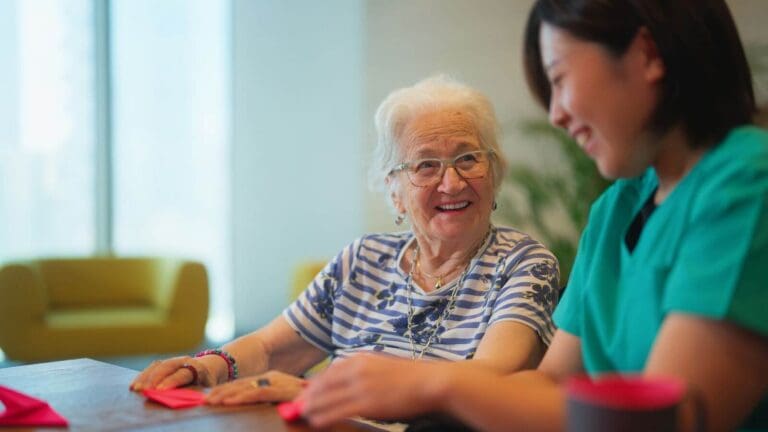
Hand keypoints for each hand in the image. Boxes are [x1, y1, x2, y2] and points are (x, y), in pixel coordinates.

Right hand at [129, 356, 218, 390]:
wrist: (207, 369)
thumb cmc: (205, 384)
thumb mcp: (205, 389)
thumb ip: (193, 392)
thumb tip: (179, 399)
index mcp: (198, 368)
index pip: (183, 374)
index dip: (171, 381)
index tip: (160, 390)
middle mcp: (185, 360)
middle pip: (168, 367)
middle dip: (155, 378)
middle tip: (145, 390)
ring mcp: (174, 360)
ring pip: (158, 365)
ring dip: (145, 376)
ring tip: (136, 388)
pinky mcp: (165, 363)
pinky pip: (152, 367)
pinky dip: (143, 375)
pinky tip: (135, 384)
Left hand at [205, 370, 306, 404]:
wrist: (331, 401)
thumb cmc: (310, 403)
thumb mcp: (286, 401)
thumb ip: (271, 401)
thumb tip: (255, 405)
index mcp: (272, 379)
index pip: (243, 384)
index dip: (225, 390)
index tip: (209, 397)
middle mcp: (273, 377)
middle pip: (241, 384)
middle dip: (221, 392)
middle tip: (203, 400)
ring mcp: (278, 382)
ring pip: (246, 388)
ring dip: (226, 394)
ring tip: (210, 401)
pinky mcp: (282, 391)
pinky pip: (258, 394)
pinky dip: (242, 397)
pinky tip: (229, 402)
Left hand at [301, 353, 447, 427]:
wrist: (430, 382)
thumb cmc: (411, 377)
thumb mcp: (383, 366)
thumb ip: (365, 372)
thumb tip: (349, 382)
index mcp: (361, 359)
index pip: (329, 372)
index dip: (314, 384)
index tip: (305, 392)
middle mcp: (357, 369)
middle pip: (323, 384)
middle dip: (307, 396)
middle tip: (295, 405)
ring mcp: (361, 386)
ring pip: (326, 397)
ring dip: (310, 407)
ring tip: (300, 414)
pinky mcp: (367, 402)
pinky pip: (337, 411)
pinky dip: (323, 416)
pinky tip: (315, 421)